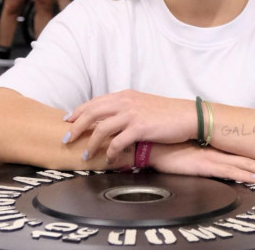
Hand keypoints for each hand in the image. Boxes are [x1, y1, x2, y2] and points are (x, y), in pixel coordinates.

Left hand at [63, 90, 195, 162]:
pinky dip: (110, 152)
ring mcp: (132, 114)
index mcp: (124, 95)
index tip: (68, 121)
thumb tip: (109, 119)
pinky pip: (117, 142)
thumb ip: (125, 108)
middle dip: (76, 127)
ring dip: (90, 144)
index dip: (79, 111)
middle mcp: (125, 102)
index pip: (95, 102)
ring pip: (101, 129)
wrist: (187, 115)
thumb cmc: (166, 112)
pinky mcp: (140, 128)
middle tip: (66, 139)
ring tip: (84, 156)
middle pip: (92, 113)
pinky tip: (109, 159)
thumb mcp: (142, 104)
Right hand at [150, 142, 254, 182]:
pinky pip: (229, 171)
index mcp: (213, 145)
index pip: (242, 149)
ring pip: (244, 163)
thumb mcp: (186, 147)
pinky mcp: (204, 165)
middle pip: (249, 155)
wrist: (149, 143)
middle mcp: (216, 149)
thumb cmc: (163, 145)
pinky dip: (245, 175)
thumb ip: (198, 150)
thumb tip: (206, 154)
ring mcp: (211, 157)